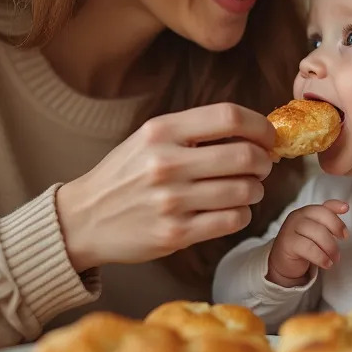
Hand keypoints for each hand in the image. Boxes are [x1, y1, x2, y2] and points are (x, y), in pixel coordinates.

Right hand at [54, 103, 275, 270]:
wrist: (83, 219)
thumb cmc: (125, 175)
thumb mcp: (150, 139)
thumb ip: (195, 131)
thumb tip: (254, 132)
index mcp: (161, 131)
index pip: (229, 117)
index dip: (260, 126)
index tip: (268, 137)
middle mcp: (166, 163)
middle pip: (244, 155)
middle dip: (263, 161)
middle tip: (261, 166)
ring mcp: (171, 201)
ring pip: (244, 190)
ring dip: (255, 189)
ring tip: (245, 189)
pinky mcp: (175, 234)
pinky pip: (232, 220)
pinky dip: (241, 213)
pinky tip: (231, 209)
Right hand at [265, 200, 348, 286]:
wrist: (283, 262)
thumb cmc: (303, 245)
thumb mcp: (316, 231)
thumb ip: (328, 218)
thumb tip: (345, 206)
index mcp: (306, 212)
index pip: (324, 208)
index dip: (337, 212)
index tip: (346, 221)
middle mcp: (297, 216)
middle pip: (322, 217)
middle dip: (336, 232)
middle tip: (340, 249)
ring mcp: (290, 228)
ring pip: (316, 232)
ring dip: (330, 247)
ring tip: (334, 259)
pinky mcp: (287, 243)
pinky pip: (308, 247)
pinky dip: (320, 256)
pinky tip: (326, 263)